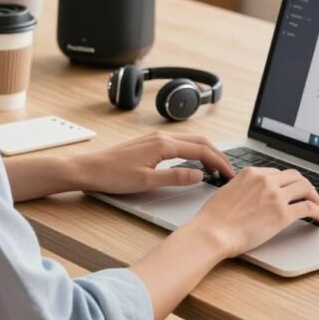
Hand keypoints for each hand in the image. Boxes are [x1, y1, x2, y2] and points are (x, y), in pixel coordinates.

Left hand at [76, 132, 234, 195]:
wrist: (88, 169)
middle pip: (199, 142)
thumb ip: (175, 178)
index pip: (201, 150)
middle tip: (228, 171)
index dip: (218, 162)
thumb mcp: (146, 181)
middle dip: (217, 155)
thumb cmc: (112, 175)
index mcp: (163, 145)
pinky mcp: (150, 144)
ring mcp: (155, 139)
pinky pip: (179, 144)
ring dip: (205, 152)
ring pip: (189, 141)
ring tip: (215, 168)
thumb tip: (199, 175)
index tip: (229, 174)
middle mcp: (161, 138)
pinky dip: (192, 152)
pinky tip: (193, 163)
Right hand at [190, 166, 318, 258]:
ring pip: (305, 188)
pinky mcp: (283, 214)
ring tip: (317, 204)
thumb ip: (242, 187)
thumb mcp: (227, 191)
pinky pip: (308, 208)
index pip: (276, 173)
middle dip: (303, 185)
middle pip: (294, 176)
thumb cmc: (214, 217)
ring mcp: (275, 196)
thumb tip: (249, 195)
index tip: (289, 190)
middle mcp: (265, 180)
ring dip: (314, 196)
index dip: (285, 182)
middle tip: (307, 194)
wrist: (214, 231)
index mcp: (251, 173)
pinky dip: (318, 211)